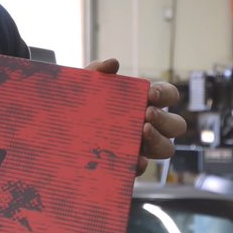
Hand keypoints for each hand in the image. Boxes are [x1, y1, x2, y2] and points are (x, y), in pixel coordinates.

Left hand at [85, 58, 185, 174]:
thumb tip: (113, 63)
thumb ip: (96, 71)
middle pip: (176, 125)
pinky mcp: (125, 165)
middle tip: (147, 114)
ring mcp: (139, 146)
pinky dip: (141, 164)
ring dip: (159, 140)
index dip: (166, 94)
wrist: (56, 130)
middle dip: (165, 119)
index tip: (150, 94)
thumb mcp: (84, 85)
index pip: (168, 96)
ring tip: (142, 131)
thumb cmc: (78, 103)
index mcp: (143, 102)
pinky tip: (135, 159)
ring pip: (166, 149)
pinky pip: (141, 168)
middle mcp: (148, 125)